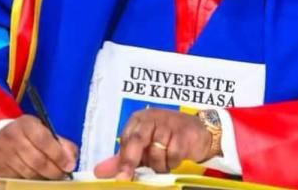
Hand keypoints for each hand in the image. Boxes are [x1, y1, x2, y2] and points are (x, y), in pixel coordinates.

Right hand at [0, 115, 77, 179]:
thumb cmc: (26, 136)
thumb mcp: (44, 131)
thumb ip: (61, 143)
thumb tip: (71, 160)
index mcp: (26, 124)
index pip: (44, 140)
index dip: (58, 155)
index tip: (69, 166)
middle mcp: (12, 136)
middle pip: (37, 160)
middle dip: (53, 171)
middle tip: (62, 175)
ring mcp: (1, 153)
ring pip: (27, 173)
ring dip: (42, 178)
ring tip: (50, 177)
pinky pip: (16, 180)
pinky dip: (28, 181)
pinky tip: (35, 178)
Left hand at [93, 108, 215, 179]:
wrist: (199, 132)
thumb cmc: (167, 138)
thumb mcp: (143, 147)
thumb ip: (122, 159)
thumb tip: (98, 172)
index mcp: (138, 120)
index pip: (126, 139)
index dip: (122, 159)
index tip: (119, 177)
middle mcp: (152, 118)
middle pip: (137, 140)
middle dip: (131, 162)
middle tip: (126, 178)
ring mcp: (168, 124)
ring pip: (156, 153)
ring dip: (159, 164)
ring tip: (165, 160)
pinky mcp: (183, 134)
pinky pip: (172, 156)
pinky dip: (173, 162)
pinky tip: (176, 156)